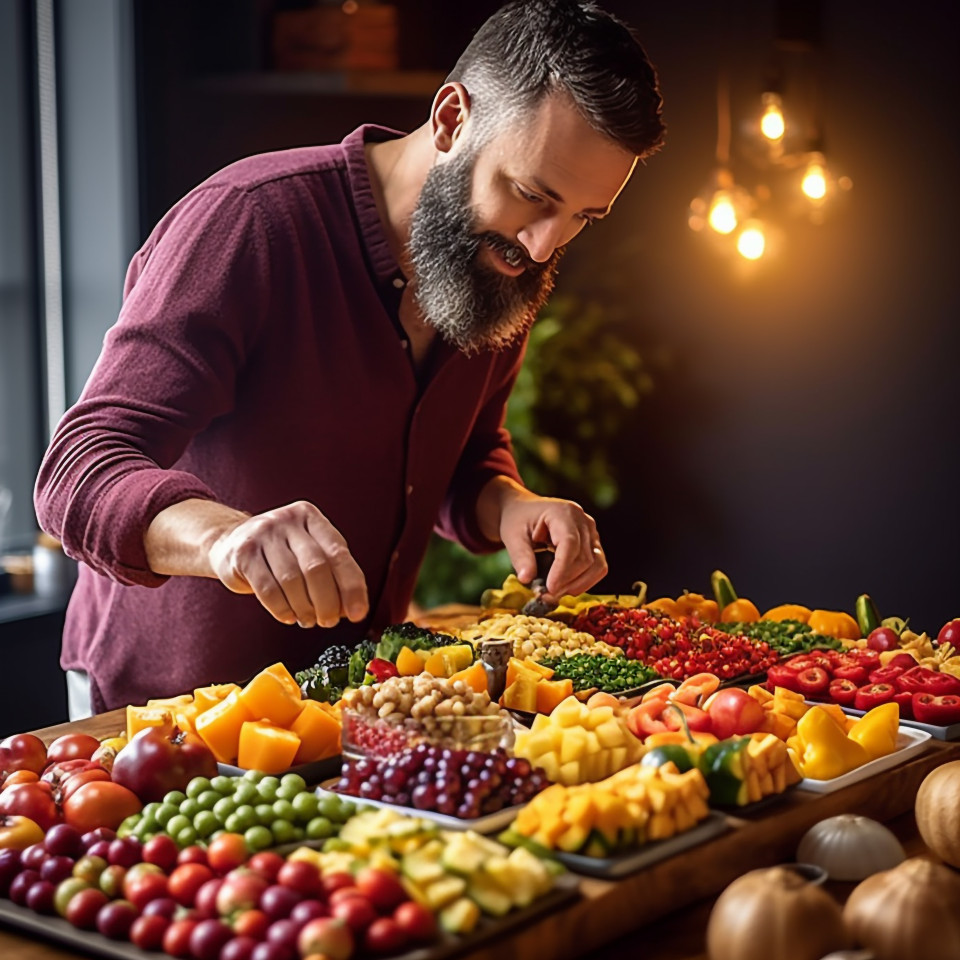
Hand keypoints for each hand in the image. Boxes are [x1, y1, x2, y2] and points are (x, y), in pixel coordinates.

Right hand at [208, 500, 368, 627]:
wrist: (229, 542)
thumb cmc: (279, 553)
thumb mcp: (307, 551)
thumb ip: (331, 573)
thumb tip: (351, 608)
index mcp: (311, 517)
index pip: (339, 553)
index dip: (351, 586)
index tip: (358, 613)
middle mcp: (288, 520)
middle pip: (316, 567)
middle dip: (327, 601)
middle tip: (329, 621)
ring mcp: (263, 534)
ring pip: (291, 580)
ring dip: (304, 608)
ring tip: (308, 620)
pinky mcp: (243, 553)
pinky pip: (267, 589)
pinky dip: (282, 609)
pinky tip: (288, 616)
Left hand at [493, 486, 607, 599]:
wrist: (524, 511)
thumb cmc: (518, 520)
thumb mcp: (512, 536)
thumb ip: (520, 557)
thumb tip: (526, 579)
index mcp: (563, 512)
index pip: (570, 544)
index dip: (562, 569)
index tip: (549, 588)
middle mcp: (583, 520)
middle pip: (585, 558)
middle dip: (567, 581)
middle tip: (546, 595)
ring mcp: (591, 532)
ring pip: (597, 565)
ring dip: (577, 584)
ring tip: (554, 592)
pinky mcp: (593, 544)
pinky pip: (598, 567)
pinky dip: (584, 581)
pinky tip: (565, 586)